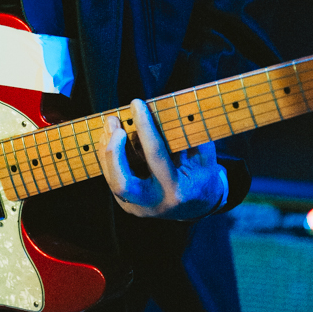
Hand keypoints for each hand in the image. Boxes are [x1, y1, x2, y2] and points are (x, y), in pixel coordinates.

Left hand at [97, 99, 223, 219]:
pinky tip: (109, 137)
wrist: (197, 207)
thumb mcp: (206, 159)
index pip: (156, 155)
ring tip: (110, 124)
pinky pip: (111, 179)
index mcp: (176, 190)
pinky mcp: (127, 205)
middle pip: (122, 183)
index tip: (137, 104)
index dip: (145, 127)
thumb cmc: (202, 178)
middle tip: (115, 123)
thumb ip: (194, 138)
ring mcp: (138, 207)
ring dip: (106, 149)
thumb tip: (179, 110)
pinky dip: (108, 157)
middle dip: (114, 151)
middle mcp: (154, 202)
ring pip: (112, 180)